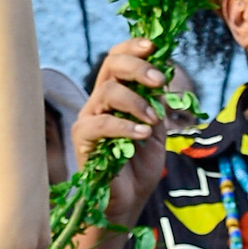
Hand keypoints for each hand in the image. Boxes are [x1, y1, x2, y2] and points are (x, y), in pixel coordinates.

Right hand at [74, 39, 168, 224]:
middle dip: (138, 68)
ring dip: (136, 102)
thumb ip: (157, 105)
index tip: (154, 46)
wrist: (127, 201)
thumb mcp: (156, 132)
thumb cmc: (139, 167)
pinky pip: (101, 124)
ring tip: (153, 121)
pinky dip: (125, 126)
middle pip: (111, 65)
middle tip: (159, 81)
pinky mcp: (83, 139)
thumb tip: (164, 77)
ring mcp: (89, 118)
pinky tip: (142, 134)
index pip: (118, 59)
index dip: (133, 48)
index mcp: (116, 95)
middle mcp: (100, 101)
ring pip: (107, 92)